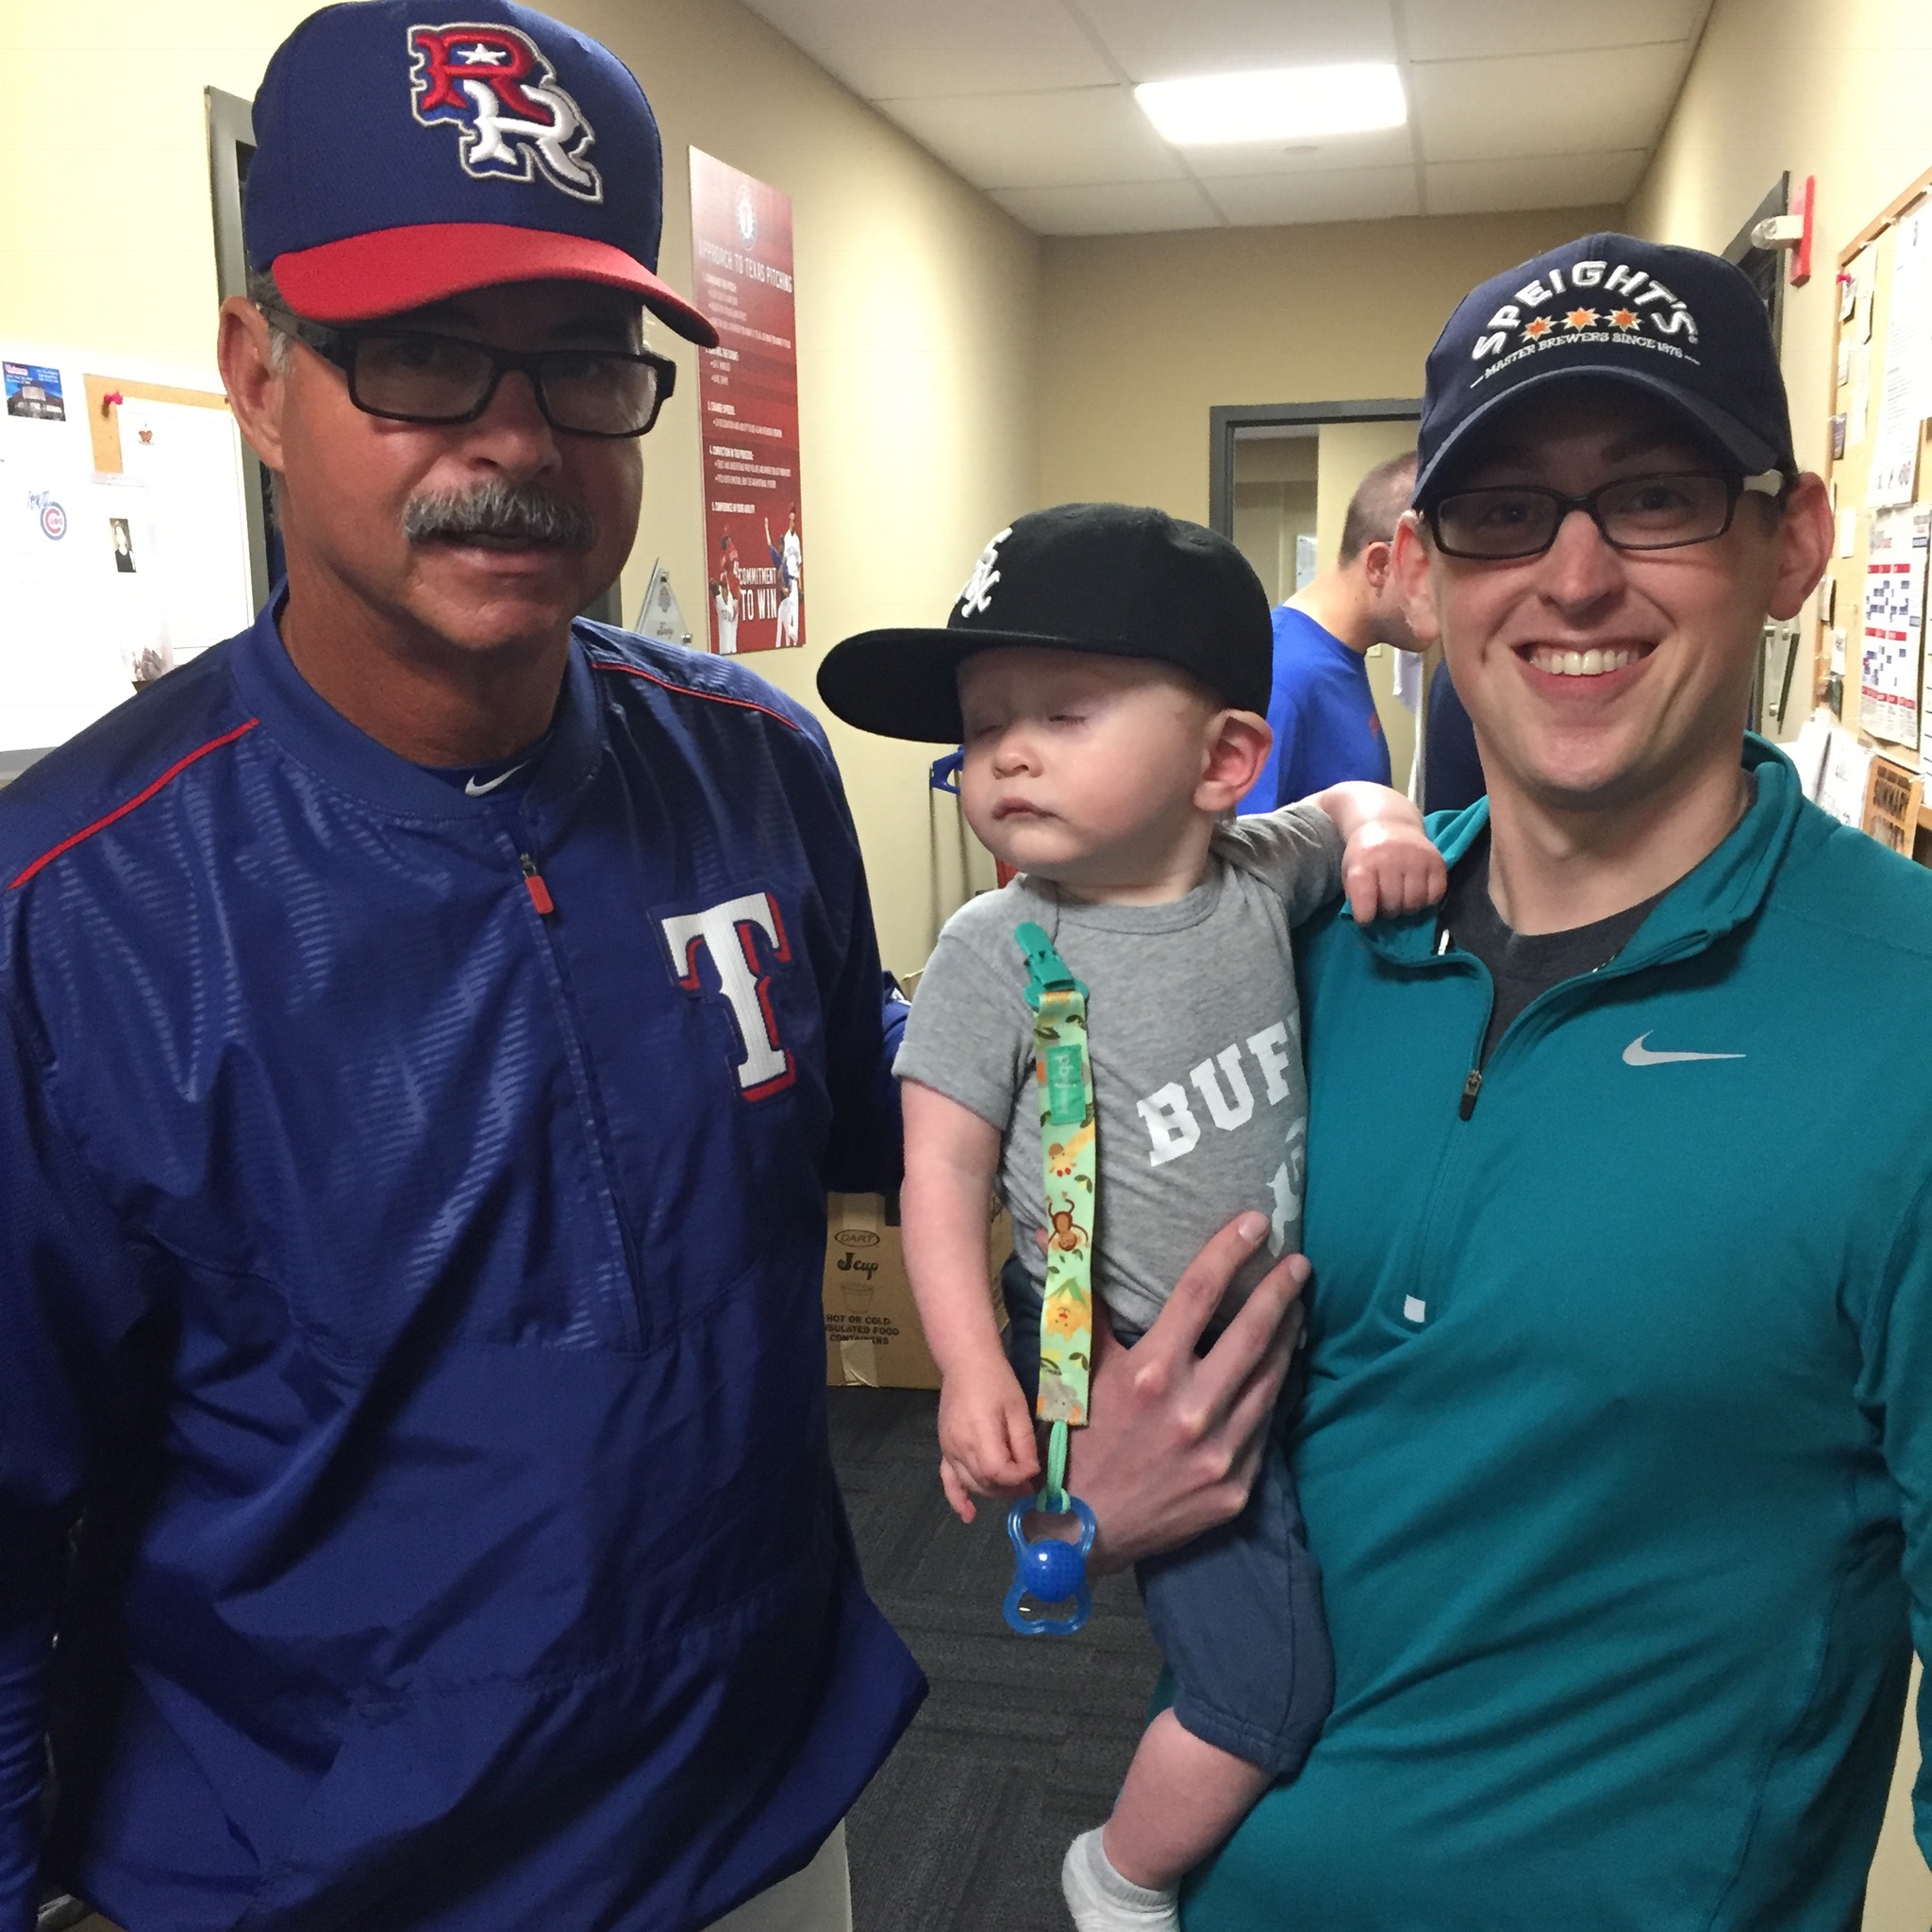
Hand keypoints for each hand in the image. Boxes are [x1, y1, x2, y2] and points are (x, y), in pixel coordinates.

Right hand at [937, 1354, 1040, 1523]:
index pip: (1000, 1473)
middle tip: (1028, 1482)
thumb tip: (1030, 1474)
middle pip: (986, 1483)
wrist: (966, 1363)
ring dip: (993, 1491)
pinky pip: (948, 1480)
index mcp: (980, 1435)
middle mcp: (960, 1448)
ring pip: (972, 1484)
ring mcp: (948, 1450)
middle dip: (1010, 1488)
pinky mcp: (944, 1449)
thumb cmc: (997, 1382)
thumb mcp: (1018, 1409)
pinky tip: (968, 1515)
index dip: (1019, 1478)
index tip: (1034, 1472)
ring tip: (1011, 1486)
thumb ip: (1024, 1444)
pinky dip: (957, 1499)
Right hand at [1059, 1211, 1306, 1572]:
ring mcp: (1219, 1451)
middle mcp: (1190, 1410)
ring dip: (1286, 1339)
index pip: (1199, 1294)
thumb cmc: (1072, 1442)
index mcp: (1149, 1375)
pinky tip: (1277, 1371)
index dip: (1229, 1251)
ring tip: (1296, 1310)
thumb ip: (1085, 1311)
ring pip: (1269, 1380)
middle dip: (1279, 1291)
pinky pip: (1262, 1428)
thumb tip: (1068, 1246)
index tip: (1255, 1222)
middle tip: (1298, 1263)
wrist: (1078, 1530)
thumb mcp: (1073, 1373)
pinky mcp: (1235, 1486)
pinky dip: (1272, 1393)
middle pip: (1251, 1333)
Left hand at [1341, 814, 1446, 923]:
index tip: (1365, 918)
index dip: (1365, 915)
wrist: (1388, 824)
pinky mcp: (1436, 860)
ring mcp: (1416, 858)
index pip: (1365, 897)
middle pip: (1393, 903)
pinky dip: (1427, 901)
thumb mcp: (1350, 871)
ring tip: (1400, 900)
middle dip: (1387, 911)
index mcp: (1363, 861)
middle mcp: (1390, 858)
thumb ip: (1355, 896)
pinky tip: (1417, 893)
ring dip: (1407, 908)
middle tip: (1385, 905)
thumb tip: (1368, 924)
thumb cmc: (1366, 855)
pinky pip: (1436, 894)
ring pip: (1415, 901)